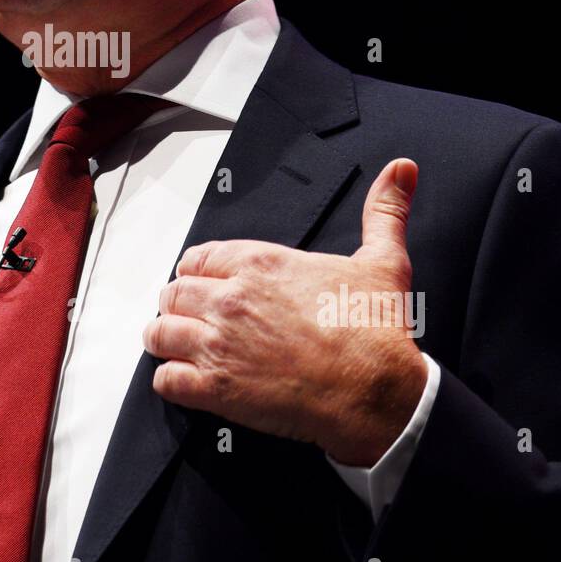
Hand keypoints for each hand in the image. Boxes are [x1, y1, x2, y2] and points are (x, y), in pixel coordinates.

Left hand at [142, 158, 427, 466]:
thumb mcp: (382, 261)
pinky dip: (172, 382)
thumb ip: (384, 212)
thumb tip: (401, 171)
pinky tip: (186, 382)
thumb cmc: (374, 332)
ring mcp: (218, 342)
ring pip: (160, 333)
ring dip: (166, 340)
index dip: (197, 272)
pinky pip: (167, 381)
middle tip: (190, 319)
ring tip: (177, 348)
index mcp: (260, 263)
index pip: (198, 258)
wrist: (376, 390)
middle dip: (179, 306)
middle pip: (173, 293)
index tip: (203, 283)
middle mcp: (231, 298)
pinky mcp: (216, 387)